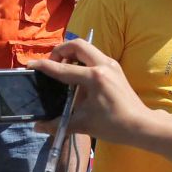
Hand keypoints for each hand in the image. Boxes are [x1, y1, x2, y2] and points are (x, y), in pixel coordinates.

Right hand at [35, 38, 157, 146]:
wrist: (141, 126)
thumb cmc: (113, 125)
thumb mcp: (82, 124)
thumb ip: (57, 124)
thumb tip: (38, 126)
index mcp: (94, 78)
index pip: (63, 69)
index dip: (44, 66)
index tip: (31, 65)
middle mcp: (103, 65)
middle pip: (77, 45)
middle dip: (60, 51)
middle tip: (52, 65)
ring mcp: (111, 64)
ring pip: (87, 48)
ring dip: (72, 54)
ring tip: (63, 69)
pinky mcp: (115, 68)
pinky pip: (94, 55)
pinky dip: (82, 59)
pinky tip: (78, 76)